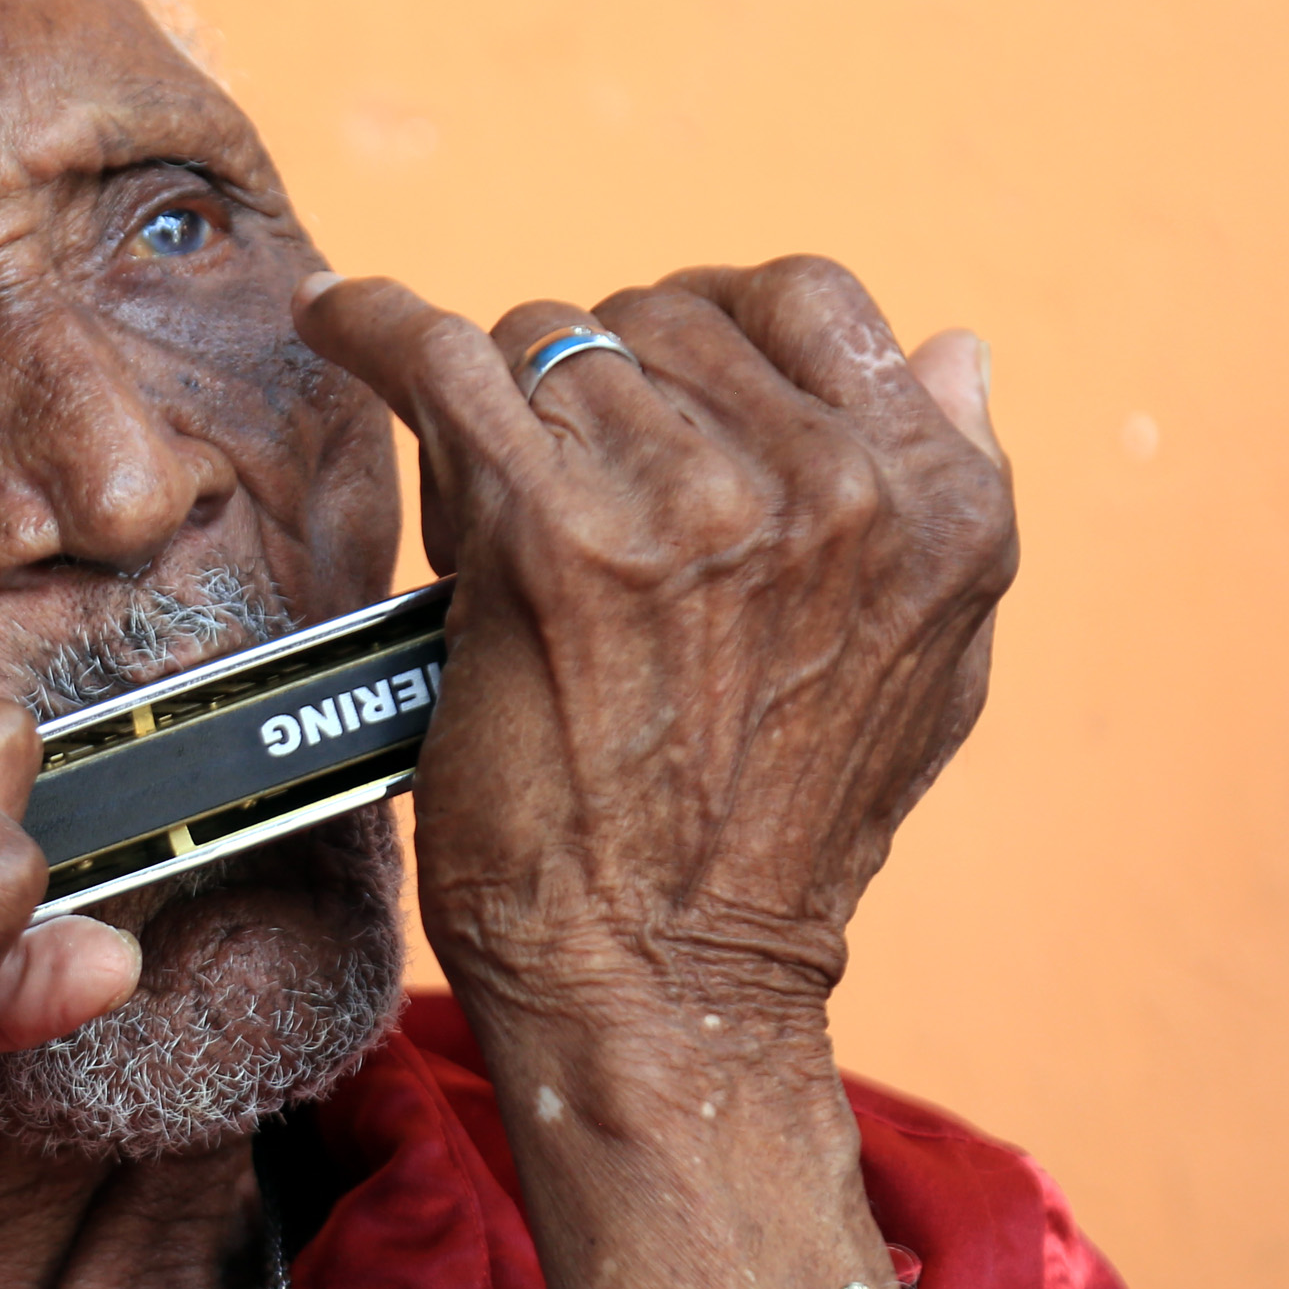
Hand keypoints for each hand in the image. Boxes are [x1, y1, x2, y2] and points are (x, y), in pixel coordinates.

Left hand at [295, 257, 1011, 1036]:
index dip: (710, 331)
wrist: (667, 983)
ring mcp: (687, 503)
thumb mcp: (931, 670)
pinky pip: (441, 358)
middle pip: (660, 321)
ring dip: (502, 403)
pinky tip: (331, 321)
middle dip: (595, 385)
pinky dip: (371, 327)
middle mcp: (826, 486)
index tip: (650, 376)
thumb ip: (952, 492)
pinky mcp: (547, 538)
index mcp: (933, 502)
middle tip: (553, 477)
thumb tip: (958, 345)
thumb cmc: (771, 845)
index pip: (807, 305)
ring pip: (549, 347)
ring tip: (480, 491)